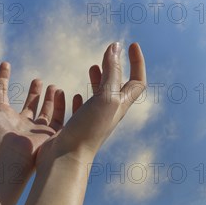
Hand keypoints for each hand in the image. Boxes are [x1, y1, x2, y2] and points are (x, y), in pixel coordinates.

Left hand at [0, 62, 65, 172]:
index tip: (5, 63)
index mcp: (0, 116)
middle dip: (33, 92)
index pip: (1, 94)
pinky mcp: (49, 136)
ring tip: (53, 86)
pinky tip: (63, 93)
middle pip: (27, 106)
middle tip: (38, 79)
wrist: (6, 156)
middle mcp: (18, 124)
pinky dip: (63, 106)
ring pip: (44, 113)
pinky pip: (59, 120)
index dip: (2, 78)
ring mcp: (34, 131)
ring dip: (49, 99)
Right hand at [36, 42, 145, 167]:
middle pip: (118, 86)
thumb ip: (111, 71)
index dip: (137, 62)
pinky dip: (80, 97)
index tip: (131, 44)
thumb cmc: (89, 129)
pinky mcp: (77, 126)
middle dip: (116, 67)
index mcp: (120, 104)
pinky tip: (74, 94)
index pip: (137, 80)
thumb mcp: (105, 96)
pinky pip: (82, 108)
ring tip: (92, 67)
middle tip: (109, 52)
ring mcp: (93, 119)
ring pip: (100, 95)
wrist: (68, 159)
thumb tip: (116, 46)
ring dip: (99, 79)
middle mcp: (109, 111)